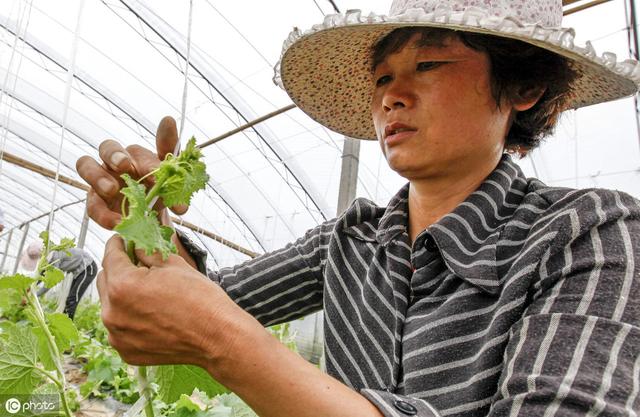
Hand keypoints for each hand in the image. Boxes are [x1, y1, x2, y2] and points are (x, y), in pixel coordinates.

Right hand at [76, 116, 186, 229]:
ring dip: (97, 176)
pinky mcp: (95, 201)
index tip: (157, 173)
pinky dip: (102, 214)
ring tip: (112, 189)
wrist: (153, 216)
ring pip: (85, 165)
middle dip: (114, 155)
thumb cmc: (159, 189)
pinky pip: (91, 205)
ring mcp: (101, 180)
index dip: (148, 163)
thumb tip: (168, 118)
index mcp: (136, 155)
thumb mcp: (170, 175)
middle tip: (124, 166)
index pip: (138, 152)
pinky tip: (116, 222)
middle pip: (106, 147)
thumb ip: (171, 154)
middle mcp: (115, 163)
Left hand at [96, 235, 246, 366]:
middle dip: (119, 269)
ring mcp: (117, 335)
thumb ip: (147, 252)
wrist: (217, 336)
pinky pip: (120, 328)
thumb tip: (135, 246)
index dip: (118, 244)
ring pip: (110, 305)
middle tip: (138, 265)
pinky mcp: (126, 351)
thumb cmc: (200, 298)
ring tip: (148, 293)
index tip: (124, 240)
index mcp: (122, 286)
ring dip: (123, 295)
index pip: (110, 256)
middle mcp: (112, 312)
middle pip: (105, 280)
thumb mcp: (173, 265)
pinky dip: (130, 318)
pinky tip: (152, 314)